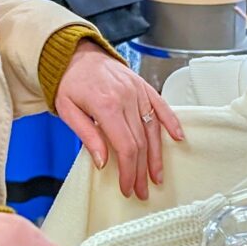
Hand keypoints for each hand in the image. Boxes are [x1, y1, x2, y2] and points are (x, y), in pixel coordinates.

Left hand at [54, 43, 184, 200]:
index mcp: (106, 105)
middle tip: (142, 190)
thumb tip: (103, 162)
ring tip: (157, 176)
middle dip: (142, 170)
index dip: (129, 171)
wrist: (74, 54)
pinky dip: (171, 122)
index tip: (127, 187)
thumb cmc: (70, 83)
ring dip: (157, 156)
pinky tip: (178, 138)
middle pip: (141, 142)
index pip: (125, 146)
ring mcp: (137, 91)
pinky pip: (161, 106)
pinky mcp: (143, 86)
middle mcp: (126, 98)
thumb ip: (87, 135)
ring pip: (153, 129)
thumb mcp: (68, 110)